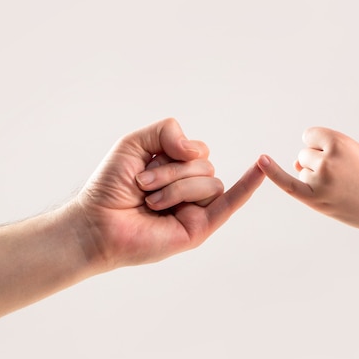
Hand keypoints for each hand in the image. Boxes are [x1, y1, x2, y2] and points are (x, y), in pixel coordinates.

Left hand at [74, 118, 264, 269]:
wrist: (96, 222)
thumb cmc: (111, 186)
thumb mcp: (135, 143)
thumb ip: (167, 131)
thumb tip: (198, 150)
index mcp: (178, 170)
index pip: (197, 151)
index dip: (173, 154)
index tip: (141, 169)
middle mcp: (190, 189)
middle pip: (205, 166)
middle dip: (171, 172)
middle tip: (142, 187)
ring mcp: (196, 209)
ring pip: (210, 182)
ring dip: (176, 188)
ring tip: (151, 203)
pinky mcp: (199, 228)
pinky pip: (230, 202)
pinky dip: (248, 185)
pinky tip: (262, 169)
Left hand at [257, 127, 358, 230]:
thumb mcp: (355, 153)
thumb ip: (325, 154)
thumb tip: (295, 165)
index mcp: (338, 141)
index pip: (310, 137)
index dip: (322, 147)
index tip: (340, 158)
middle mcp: (326, 159)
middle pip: (305, 155)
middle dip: (319, 164)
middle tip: (345, 178)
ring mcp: (320, 180)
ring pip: (303, 171)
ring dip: (315, 178)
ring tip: (341, 188)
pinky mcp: (317, 199)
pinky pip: (288, 183)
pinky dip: (273, 172)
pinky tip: (261, 161)